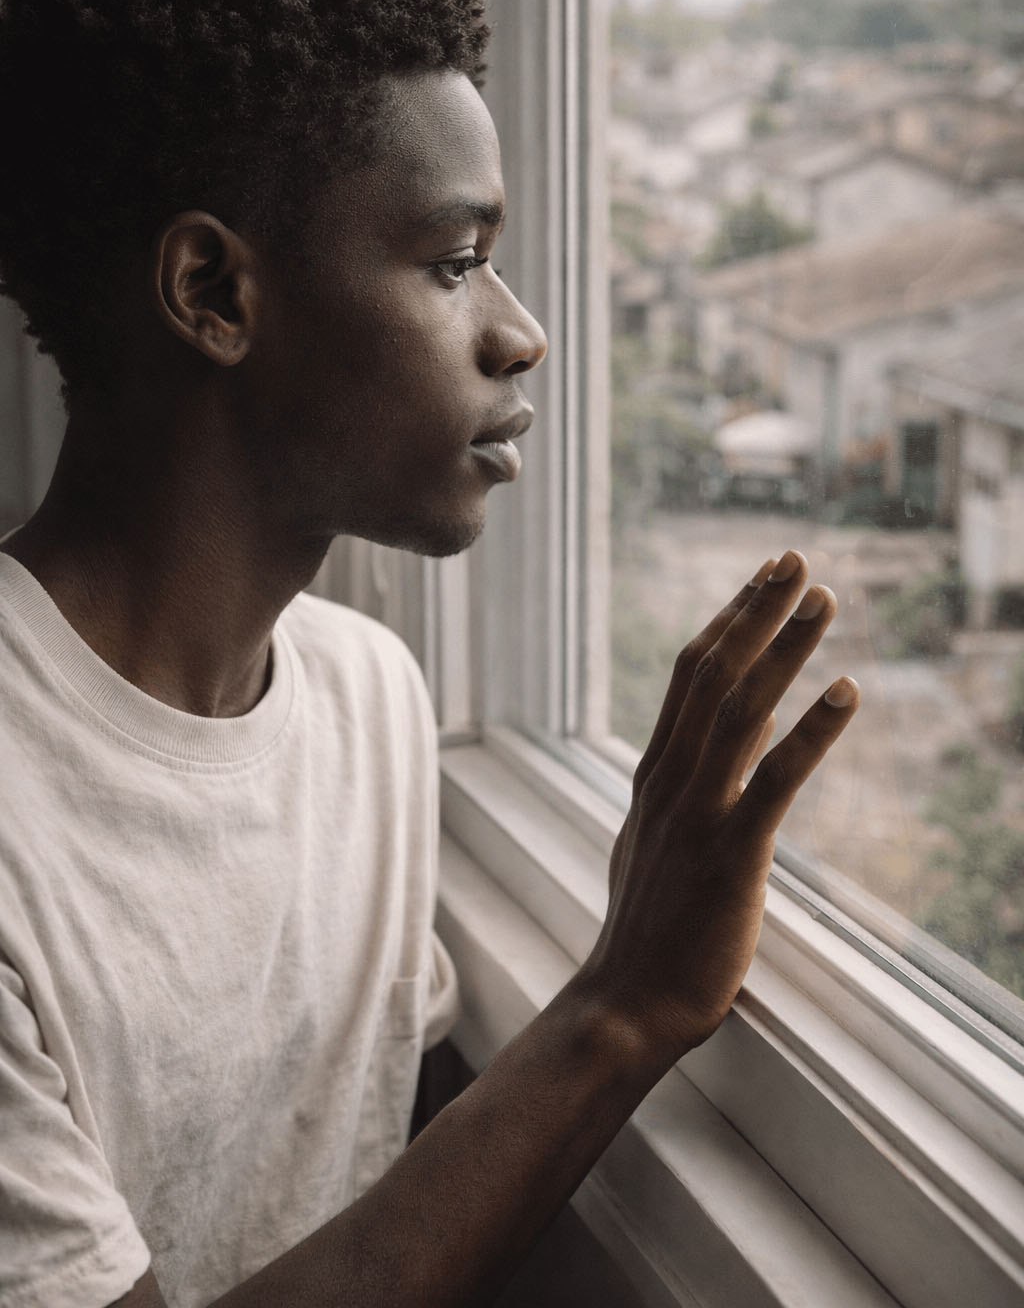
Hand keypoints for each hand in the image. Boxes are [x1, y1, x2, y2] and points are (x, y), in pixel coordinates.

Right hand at [581, 550, 858, 1073]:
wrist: (627, 1004)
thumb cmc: (646, 930)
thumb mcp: (651, 841)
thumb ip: (677, 790)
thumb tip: (712, 749)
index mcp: (655, 775)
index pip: (688, 677)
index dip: (728, 621)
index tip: (760, 579)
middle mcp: (671, 780)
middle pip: (715, 673)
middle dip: (758, 611)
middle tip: (796, 560)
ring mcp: (697, 813)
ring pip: (741, 708)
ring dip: (786, 648)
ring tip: (824, 601)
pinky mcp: (731, 854)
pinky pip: (775, 778)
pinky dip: (812, 730)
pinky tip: (848, 691)